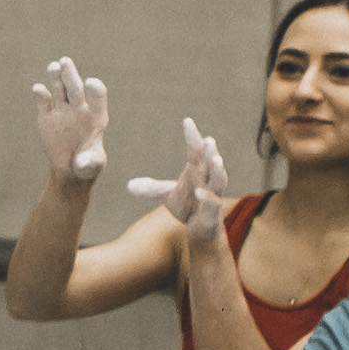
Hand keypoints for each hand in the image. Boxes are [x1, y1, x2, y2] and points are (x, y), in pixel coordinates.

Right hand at [31, 57, 110, 189]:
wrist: (69, 168)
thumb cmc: (87, 165)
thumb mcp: (92, 166)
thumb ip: (91, 162)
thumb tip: (82, 162)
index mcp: (96, 117)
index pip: (97, 99)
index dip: (95, 91)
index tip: (91, 83)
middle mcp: (79, 109)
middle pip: (75, 88)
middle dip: (71, 75)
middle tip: (65, 62)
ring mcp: (62, 110)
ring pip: (59, 89)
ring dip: (56, 77)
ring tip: (54, 66)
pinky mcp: (47, 115)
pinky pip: (44, 102)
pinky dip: (41, 94)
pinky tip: (38, 89)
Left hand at [129, 114, 236, 239]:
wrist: (201, 229)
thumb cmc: (188, 205)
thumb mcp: (167, 196)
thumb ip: (151, 189)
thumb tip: (129, 186)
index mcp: (197, 170)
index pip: (196, 150)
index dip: (192, 136)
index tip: (187, 120)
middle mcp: (207, 180)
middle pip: (211, 162)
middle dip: (211, 151)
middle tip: (209, 139)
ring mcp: (212, 195)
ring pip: (219, 180)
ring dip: (218, 170)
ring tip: (217, 159)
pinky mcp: (212, 212)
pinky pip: (213, 203)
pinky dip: (207, 197)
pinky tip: (199, 191)